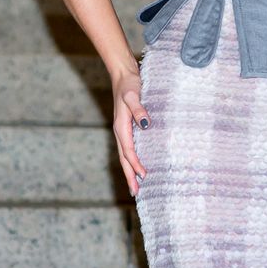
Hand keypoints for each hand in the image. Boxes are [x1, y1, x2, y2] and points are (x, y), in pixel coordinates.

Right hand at [113, 72, 148, 197]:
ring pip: (125, 156)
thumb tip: (145, 125)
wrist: (124, 74)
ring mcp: (123, 131)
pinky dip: (132, 161)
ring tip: (136, 186)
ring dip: (130, 171)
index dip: (136, 164)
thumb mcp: (134, 95)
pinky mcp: (128, 128)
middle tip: (136, 193)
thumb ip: (139, 110)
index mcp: (121, 127)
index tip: (145, 176)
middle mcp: (120, 132)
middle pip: (124, 159)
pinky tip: (138, 166)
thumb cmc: (130, 84)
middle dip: (130, 176)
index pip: (129, 151)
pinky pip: (129, 149)